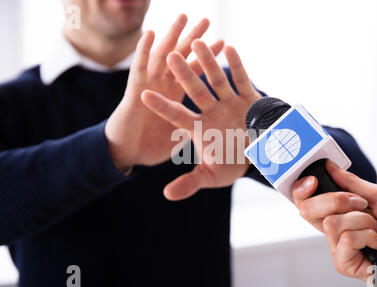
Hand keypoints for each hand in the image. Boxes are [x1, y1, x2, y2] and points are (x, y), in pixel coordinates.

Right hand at [105, 14, 224, 170]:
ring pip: (162, 56)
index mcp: (176, 95)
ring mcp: (149, 86)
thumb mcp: (180, 136)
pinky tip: (149, 34)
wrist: (128, 155)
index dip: (208, 58)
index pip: (196, 72)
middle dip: (193, 39)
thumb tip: (219, 128)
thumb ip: (197, 129)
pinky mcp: (134, 92)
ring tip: (182, 17)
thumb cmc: (152, 146)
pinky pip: (139, 68)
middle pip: (181, 57)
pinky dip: (142, 51)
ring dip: (171, 36)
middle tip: (206, 20)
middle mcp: (164, 86)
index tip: (224, 42)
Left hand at [141, 40, 261, 199]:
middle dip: (184, 74)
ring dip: (208, 63)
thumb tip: (166, 196)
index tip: (144, 95)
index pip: (176, 115)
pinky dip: (237, 66)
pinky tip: (229, 48)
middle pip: (195, 91)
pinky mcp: (248, 99)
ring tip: (197, 43)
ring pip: (216, 80)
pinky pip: (242, 80)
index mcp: (199, 128)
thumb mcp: (210, 176)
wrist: (260, 157)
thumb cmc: (232, 165)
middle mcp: (211, 112)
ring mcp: (229, 103)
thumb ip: (189, 183)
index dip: (162, 106)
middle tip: (170, 56)